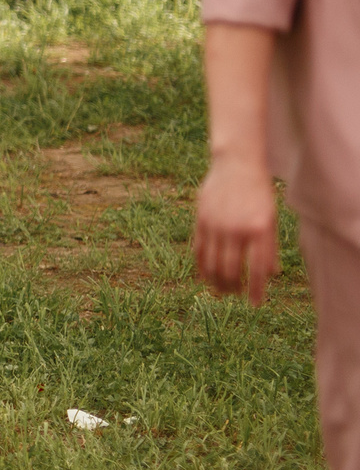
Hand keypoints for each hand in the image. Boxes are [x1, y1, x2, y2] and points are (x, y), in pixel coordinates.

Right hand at [194, 155, 279, 304]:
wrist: (236, 165)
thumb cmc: (259, 193)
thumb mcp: (270, 218)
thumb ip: (270, 247)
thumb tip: (270, 274)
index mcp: (259, 229)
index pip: (257, 268)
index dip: (256, 290)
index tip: (255, 304)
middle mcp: (236, 229)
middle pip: (231, 269)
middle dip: (233, 287)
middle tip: (235, 295)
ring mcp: (216, 224)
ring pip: (213, 262)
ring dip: (216, 280)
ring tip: (220, 290)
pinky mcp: (201, 219)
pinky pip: (199, 249)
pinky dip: (201, 265)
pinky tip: (205, 275)